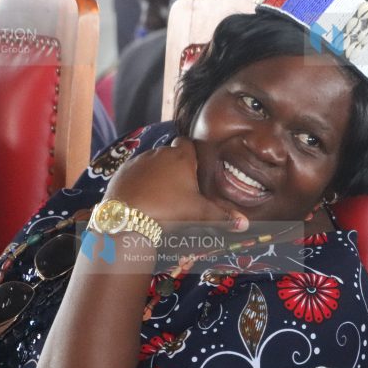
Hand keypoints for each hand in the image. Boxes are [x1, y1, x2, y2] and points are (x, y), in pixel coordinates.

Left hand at [103, 137, 248, 232]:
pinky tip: (142, 196)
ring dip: (157, 172)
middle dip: (174, 166)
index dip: (191, 154)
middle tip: (180, 188)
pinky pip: (135, 171)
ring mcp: (139, 160)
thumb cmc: (169, 210)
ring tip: (160, 194)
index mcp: (181, 157)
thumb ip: (223, 217)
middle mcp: (160, 152)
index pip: (188, 143)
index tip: (194, 169)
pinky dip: (139, 180)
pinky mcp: (122, 170)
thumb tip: (245, 224)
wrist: (128, 218)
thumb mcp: (199, 214)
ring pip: (152, 161)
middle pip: (170, 153)